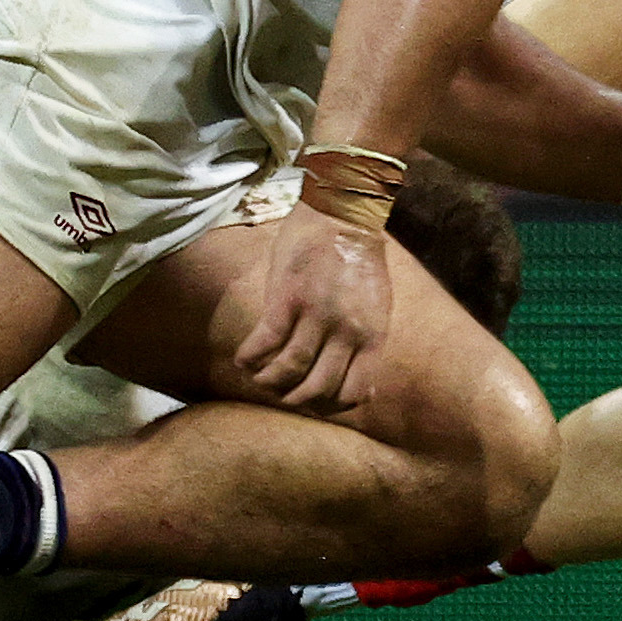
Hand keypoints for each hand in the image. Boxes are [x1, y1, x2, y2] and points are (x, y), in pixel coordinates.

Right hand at [233, 205, 393, 416]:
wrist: (343, 213)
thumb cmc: (359, 260)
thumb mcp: (377, 307)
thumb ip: (367, 345)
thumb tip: (365, 391)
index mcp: (372, 334)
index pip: (354, 394)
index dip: (331, 407)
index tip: (315, 401)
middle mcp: (346, 330)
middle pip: (317, 390)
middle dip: (296, 400)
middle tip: (283, 392)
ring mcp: (316, 314)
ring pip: (288, 371)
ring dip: (269, 382)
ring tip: (259, 377)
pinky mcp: (287, 297)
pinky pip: (264, 343)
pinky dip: (250, 358)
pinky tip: (244, 359)